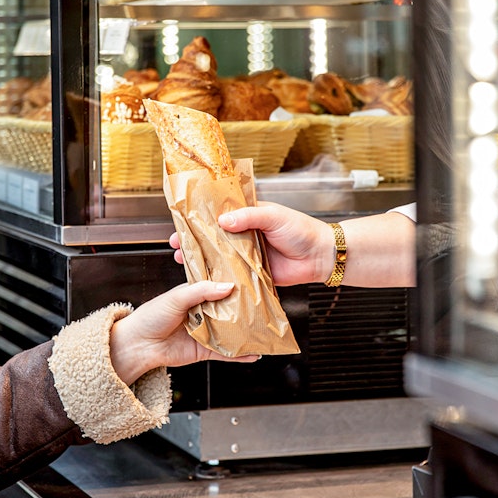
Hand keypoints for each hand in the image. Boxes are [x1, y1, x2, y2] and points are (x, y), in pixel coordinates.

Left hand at [109, 281, 258, 384]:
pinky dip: (240, 355)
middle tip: (267, 309)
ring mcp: (206, 331)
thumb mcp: (177, 298)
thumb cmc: (151, 316)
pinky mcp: (205, 350)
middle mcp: (204, 312)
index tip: (255, 283)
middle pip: (230, 311)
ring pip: (231, 332)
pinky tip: (254, 354)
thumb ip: (202, 291)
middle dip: (247, 311)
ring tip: (266, 333)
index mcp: (197, 294)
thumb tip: (228, 287)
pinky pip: (226, 353)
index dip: (237, 286)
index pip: (221, 287)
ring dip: (247, 334)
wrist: (138, 345)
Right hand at [171, 201, 330, 285]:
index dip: (199, 219)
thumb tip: (223, 221)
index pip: (218, 215)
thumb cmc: (301, 230)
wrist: (320, 256)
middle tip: (177, 246)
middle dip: (194, 242)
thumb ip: (248, 217)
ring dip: (203, 261)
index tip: (181, 222)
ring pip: (220, 259)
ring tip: (184, 263)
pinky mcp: (253, 275)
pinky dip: (219, 280)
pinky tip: (204, 282)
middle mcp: (244, 236)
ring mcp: (247, 256)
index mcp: (248, 217)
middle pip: (214, 239)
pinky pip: (233, 277)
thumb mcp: (273, 216)